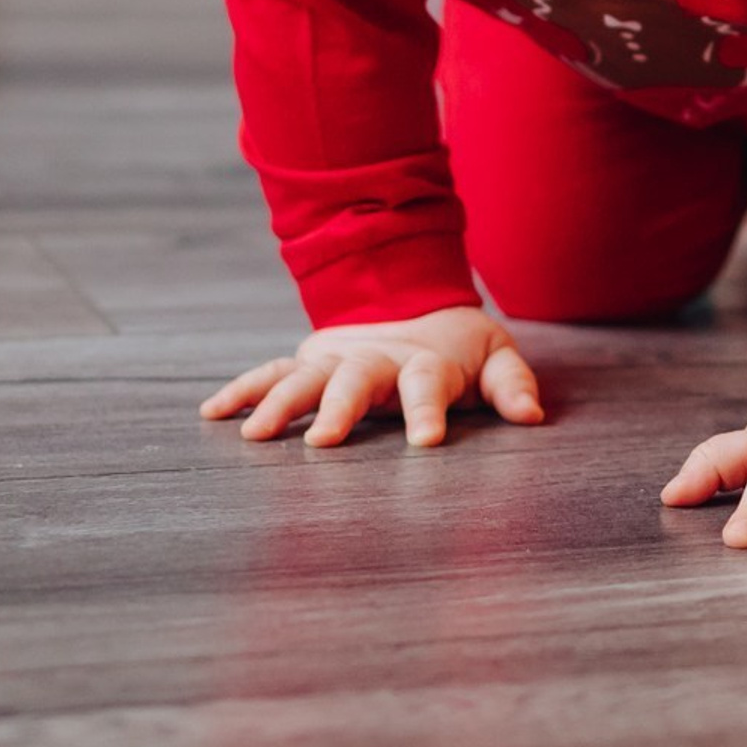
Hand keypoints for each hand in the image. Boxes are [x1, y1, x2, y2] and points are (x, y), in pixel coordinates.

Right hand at [199, 306, 545, 448]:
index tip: (426, 443)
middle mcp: (376, 359)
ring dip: (279, 403)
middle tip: (322, 442)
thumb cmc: (458, 347)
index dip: (429, 411)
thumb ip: (511, 385)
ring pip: (305, 378)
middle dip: (340, 409)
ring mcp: (338, 359)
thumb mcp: (494, 356)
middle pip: (356, 380)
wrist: (414, 303)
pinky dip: (243, 390)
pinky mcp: (309, 362)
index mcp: (425, 362)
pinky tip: (212, 413)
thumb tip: (533, 417)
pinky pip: (271, 374)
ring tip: (254, 435)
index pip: (428, 384)